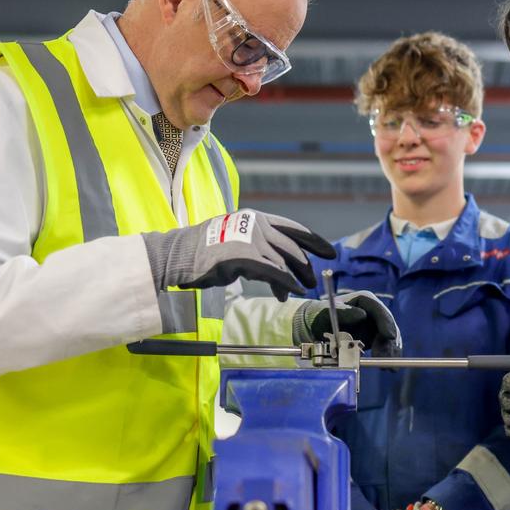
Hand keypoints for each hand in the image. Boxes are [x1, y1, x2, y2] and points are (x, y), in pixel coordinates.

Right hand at [142, 209, 335, 300]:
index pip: (293, 228)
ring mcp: (252, 239)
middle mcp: (257, 225)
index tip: (329, 251)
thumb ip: (261, 251)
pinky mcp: (246, 257)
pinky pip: (275, 273)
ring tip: (303, 289)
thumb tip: (281, 273)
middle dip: (306, 265)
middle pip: (293, 247)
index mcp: (256, 218)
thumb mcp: (238, 243)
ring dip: (297, 277)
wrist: (180, 255)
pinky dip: (287, 284)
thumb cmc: (205, 253)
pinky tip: (292, 291)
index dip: (314, 241)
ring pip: (285, 261)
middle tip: (313, 279)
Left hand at [294, 291, 401, 356]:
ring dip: (390, 351)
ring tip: (387, 365)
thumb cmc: (320, 316)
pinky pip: (384, 346)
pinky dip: (386, 355)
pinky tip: (387, 365)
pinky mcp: (375, 337)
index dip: (386, 322)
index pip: (379, 310)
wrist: (316, 326)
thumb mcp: (326, 312)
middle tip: (386, 356)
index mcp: (364, 300)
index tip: (389, 336)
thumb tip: (362, 315)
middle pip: (387, 325)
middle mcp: (373, 311)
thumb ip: (343, 312)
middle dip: (390, 342)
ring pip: (389, 337)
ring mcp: (375, 324)